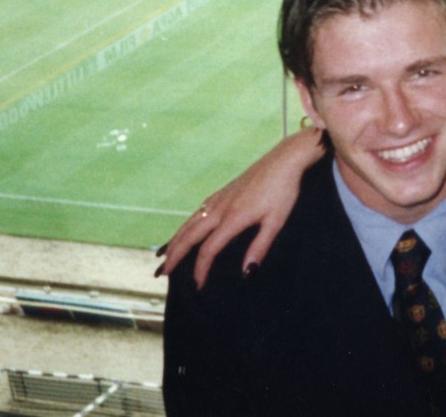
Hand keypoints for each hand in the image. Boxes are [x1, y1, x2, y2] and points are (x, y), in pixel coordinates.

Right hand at [156, 128, 324, 287]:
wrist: (283, 160)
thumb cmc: (283, 191)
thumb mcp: (276, 221)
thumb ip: (259, 247)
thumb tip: (246, 272)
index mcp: (232, 218)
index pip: (208, 249)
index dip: (201, 269)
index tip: (198, 285)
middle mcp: (219, 208)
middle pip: (189, 235)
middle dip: (174, 255)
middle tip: (161, 272)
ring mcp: (219, 198)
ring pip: (189, 222)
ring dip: (175, 240)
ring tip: (164, 255)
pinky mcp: (222, 192)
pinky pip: (197, 212)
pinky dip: (185, 225)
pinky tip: (186, 230)